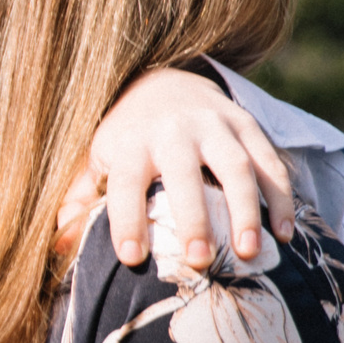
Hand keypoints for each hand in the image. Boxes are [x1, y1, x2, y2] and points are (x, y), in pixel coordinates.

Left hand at [68, 68, 295, 271]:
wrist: (167, 80)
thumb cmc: (126, 137)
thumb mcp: (95, 160)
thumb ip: (80, 201)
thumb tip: (58, 249)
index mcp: (130, 143)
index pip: (124, 183)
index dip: (126, 219)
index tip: (132, 258)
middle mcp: (173, 131)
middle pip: (184, 174)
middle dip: (193, 218)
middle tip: (200, 262)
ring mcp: (215, 126)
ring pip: (236, 167)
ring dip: (246, 210)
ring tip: (251, 253)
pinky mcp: (248, 125)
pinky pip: (271, 162)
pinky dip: (281, 198)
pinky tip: (284, 234)